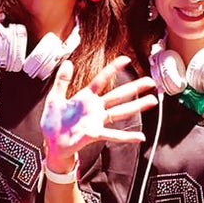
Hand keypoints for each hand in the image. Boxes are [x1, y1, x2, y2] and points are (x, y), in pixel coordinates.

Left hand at [40, 56, 156, 170]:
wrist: (51, 142)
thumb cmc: (53, 121)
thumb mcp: (54, 98)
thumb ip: (62, 81)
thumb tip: (68, 63)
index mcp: (85, 97)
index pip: (102, 80)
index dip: (113, 69)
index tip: (125, 59)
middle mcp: (95, 108)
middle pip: (118, 95)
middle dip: (135, 87)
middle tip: (150, 81)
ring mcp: (97, 121)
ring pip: (121, 112)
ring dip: (137, 106)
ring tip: (152, 101)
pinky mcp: (95, 134)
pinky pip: (113, 135)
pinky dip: (127, 137)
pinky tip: (140, 137)